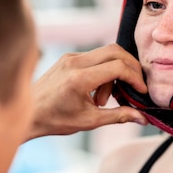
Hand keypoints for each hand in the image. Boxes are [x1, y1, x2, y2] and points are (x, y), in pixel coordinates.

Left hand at [27, 44, 147, 139]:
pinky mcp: (67, 58)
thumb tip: (143, 118)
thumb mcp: (90, 121)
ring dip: (115, 71)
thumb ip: (119, 116)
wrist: (28, 114)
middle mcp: (74, 62)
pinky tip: (96, 93)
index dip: (135, 78)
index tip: (141, 91)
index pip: (118, 67)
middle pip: (115, 51)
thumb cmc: (55, 120)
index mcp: (79, 78)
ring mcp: (70, 57)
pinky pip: (93, 57)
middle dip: (130, 67)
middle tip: (136, 85)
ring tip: (105, 99)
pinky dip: (103, 71)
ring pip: (105, 53)